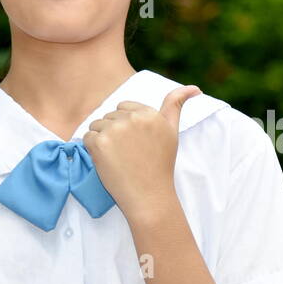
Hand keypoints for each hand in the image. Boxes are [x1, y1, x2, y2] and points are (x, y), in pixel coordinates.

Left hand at [83, 84, 201, 221]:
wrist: (149, 195)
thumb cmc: (160, 165)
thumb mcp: (171, 131)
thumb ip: (176, 105)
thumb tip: (195, 88)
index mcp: (149, 113)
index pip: (123, 107)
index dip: (126, 125)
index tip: (135, 143)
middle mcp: (132, 118)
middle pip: (109, 116)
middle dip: (114, 132)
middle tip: (129, 154)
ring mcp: (115, 130)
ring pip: (96, 125)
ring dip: (102, 140)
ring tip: (118, 158)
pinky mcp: (99, 143)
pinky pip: (87, 138)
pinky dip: (93, 150)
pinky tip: (108, 162)